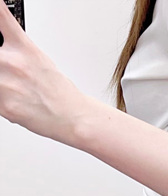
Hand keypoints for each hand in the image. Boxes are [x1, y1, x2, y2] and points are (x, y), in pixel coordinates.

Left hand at [0, 0, 89, 144]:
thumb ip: (14, 45)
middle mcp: (12, 62)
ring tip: (15, 91)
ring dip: (1, 84)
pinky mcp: (4, 106)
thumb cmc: (59, 91)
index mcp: (22, 47)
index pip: (1, 17)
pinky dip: (2, 101)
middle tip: (13, 73)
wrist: (72, 117)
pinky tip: (16, 102)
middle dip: (1, 65)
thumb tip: (3, 44)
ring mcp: (6, 84)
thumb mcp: (38, 58)